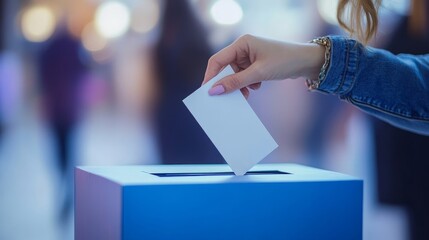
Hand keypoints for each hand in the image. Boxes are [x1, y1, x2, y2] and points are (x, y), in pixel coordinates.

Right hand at [202, 34, 324, 97]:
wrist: (307, 62)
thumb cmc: (284, 61)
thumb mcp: (258, 73)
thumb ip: (236, 82)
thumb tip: (215, 90)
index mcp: (242, 43)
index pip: (218, 60)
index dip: (210, 76)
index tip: (207, 91)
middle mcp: (244, 47)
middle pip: (226, 68)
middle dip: (228, 82)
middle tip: (227, 97)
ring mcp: (250, 55)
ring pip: (235, 74)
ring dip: (240, 85)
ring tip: (249, 91)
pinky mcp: (256, 63)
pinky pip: (244, 76)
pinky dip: (248, 84)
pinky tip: (257, 86)